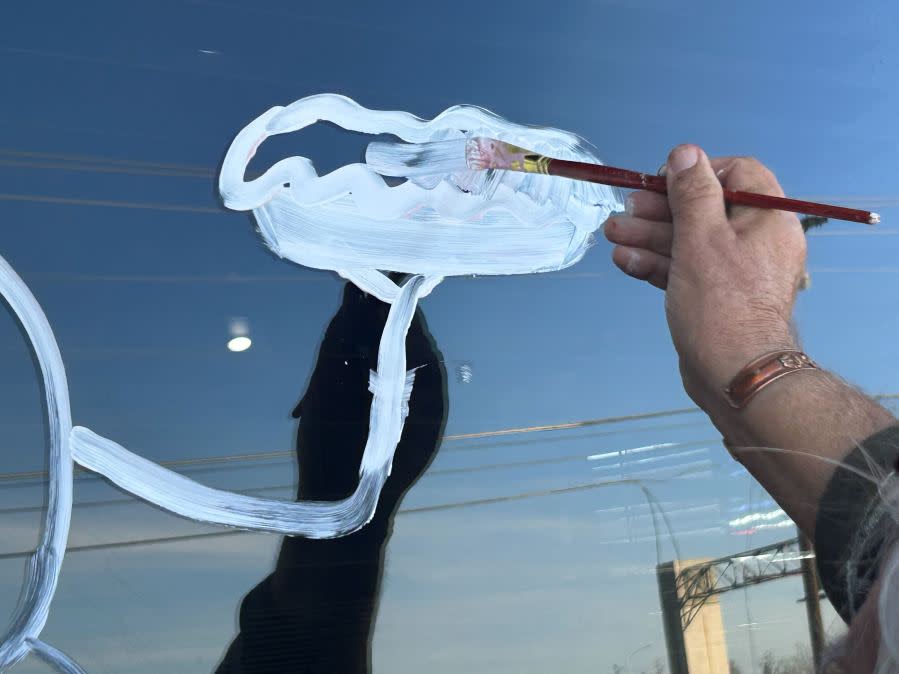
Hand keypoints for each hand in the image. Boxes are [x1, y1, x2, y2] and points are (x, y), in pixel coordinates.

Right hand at [604, 144, 807, 412]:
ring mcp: (735, 273)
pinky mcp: (715, 298)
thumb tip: (686, 153)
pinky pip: (685, 270)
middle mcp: (756, 242)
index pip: (737, 174)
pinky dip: (658, 264)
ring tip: (613, 233)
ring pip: (689, 242)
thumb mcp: (701, 238)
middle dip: (660, 209)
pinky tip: (626, 261)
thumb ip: (692, 192)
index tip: (663, 180)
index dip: (697, 172)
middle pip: (703, 210)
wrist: (735, 376)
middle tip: (625, 209)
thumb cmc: (722, 304)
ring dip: (650, 236)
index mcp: (767, 219)